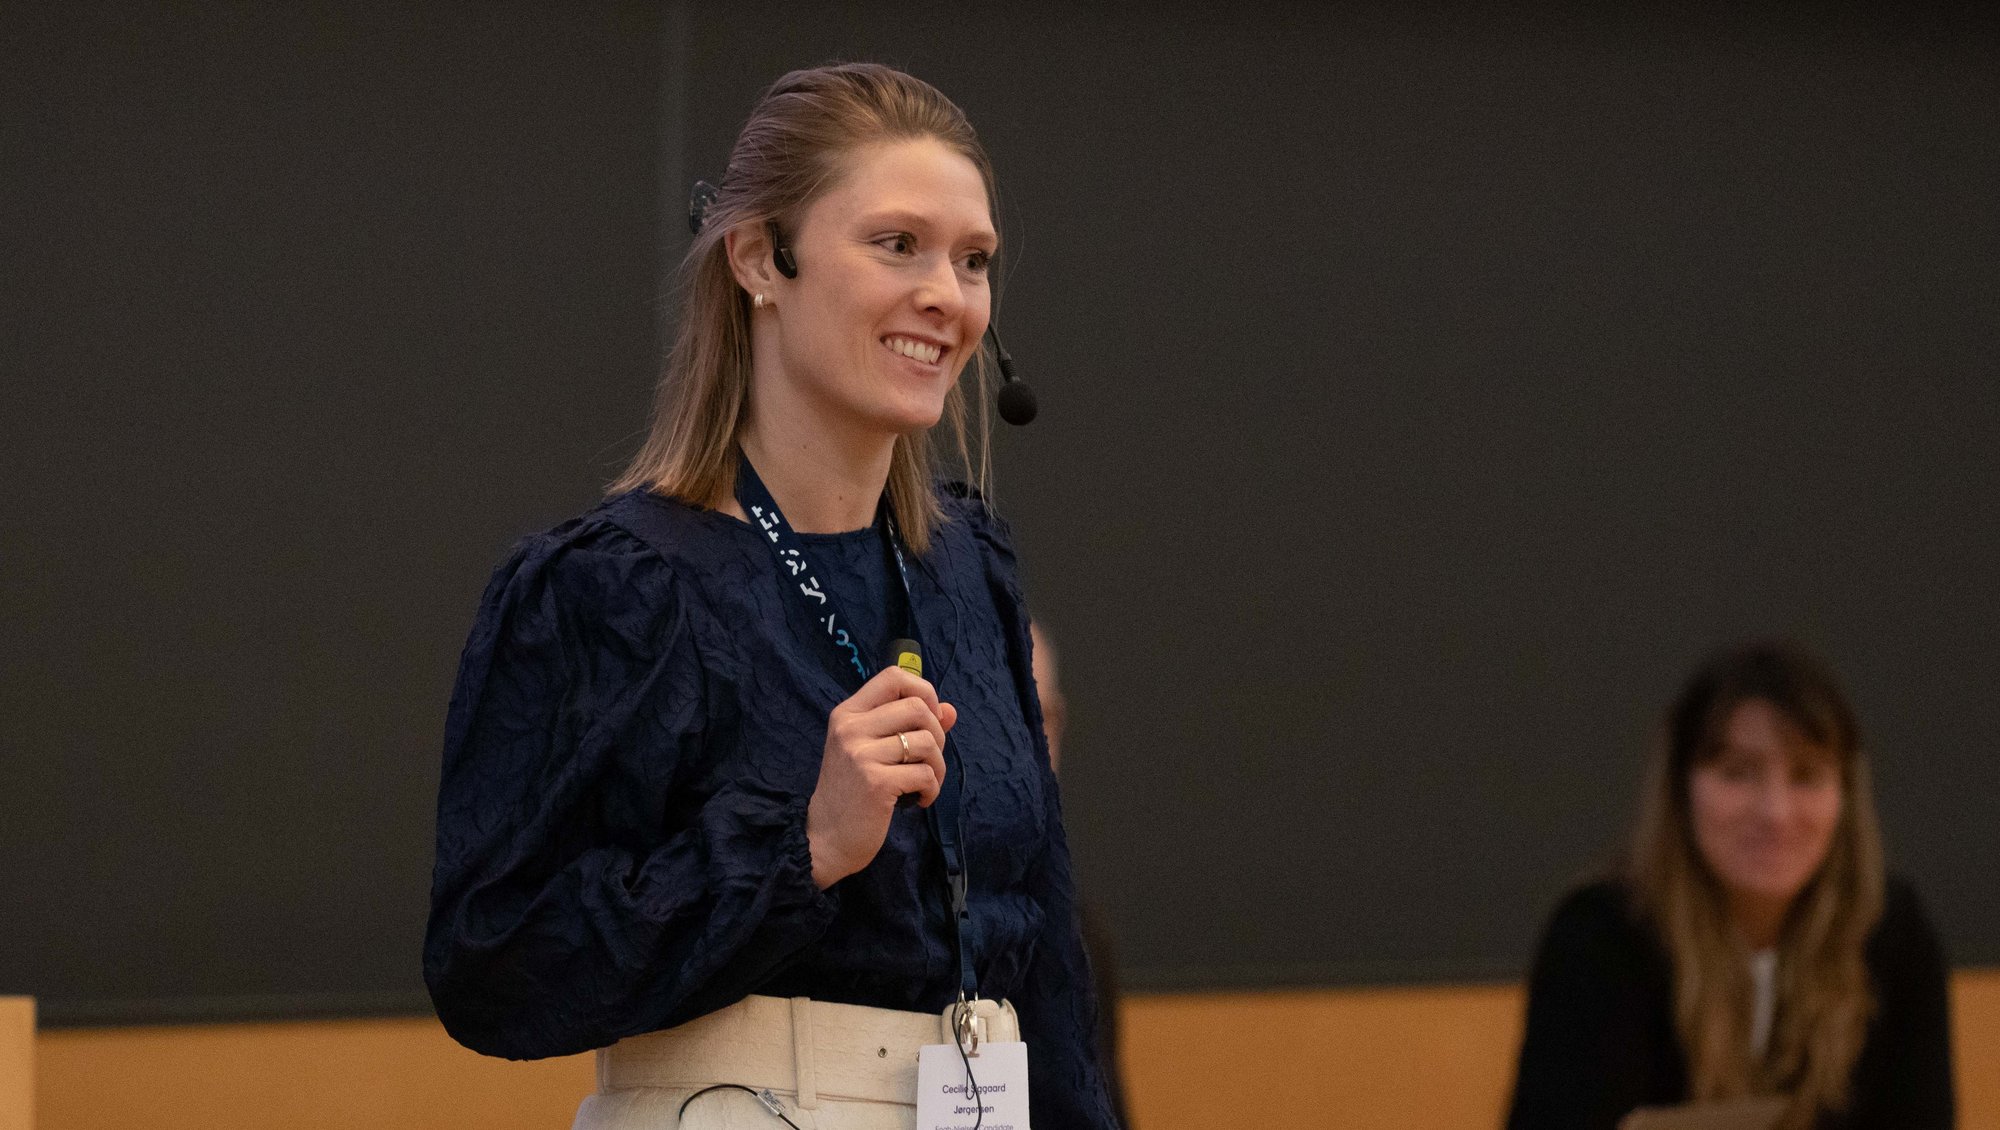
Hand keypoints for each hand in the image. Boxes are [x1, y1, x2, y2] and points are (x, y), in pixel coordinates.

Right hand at [806, 667, 958, 888]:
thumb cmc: (852, 792)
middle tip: (929, 759)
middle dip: (938, 733)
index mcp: (848, 713)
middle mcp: (851, 728)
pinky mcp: (876, 783)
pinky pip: (925, 774)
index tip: (929, 718)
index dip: (923, 691)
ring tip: (926, 783)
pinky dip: (932, 789)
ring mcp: (861, 754)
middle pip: (917, 707)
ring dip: (938, 766)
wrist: (826, 838)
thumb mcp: (872, 751)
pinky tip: (920, 800)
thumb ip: (909, 726)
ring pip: (926, 741)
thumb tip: (950, 710)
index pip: (893, 676)